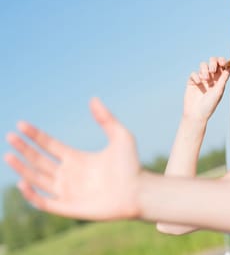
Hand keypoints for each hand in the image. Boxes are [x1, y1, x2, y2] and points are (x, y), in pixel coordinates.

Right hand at [4, 98, 140, 220]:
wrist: (139, 192)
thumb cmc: (132, 166)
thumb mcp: (120, 136)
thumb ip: (106, 118)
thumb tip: (93, 98)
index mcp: (77, 158)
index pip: (49, 145)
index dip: (35, 136)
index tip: (21, 124)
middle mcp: (69, 174)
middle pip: (39, 161)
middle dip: (24, 149)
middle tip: (9, 136)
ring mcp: (67, 191)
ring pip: (37, 179)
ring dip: (22, 168)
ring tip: (9, 155)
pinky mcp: (68, 207)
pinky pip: (44, 202)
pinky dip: (31, 194)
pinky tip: (23, 181)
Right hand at [183, 56, 229, 120]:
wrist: (196, 114)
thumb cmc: (209, 105)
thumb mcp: (219, 91)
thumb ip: (224, 78)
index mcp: (219, 80)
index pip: (222, 66)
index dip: (223, 61)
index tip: (224, 63)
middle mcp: (211, 78)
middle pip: (212, 62)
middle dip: (213, 62)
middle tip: (212, 70)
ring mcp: (201, 79)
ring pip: (203, 65)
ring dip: (204, 69)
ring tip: (205, 78)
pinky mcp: (192, 81)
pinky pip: (193, 73)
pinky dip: (196, 76)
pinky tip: (198, 83)